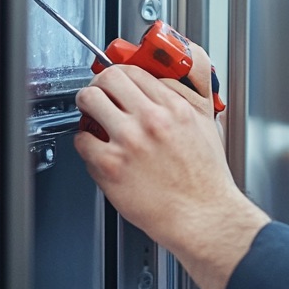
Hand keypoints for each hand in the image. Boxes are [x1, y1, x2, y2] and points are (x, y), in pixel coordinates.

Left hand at [73, 41, 268, 288]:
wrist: (203, 215)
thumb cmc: (206, 181)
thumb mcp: (206, 127)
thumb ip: (183, 103)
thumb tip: (163, 88)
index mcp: (175, 108)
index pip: (135, 72)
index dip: (120, 74)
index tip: (115, 82)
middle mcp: (151, 120)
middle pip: (108, 78)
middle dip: (99, 84)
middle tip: (98, 94)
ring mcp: (129, 141)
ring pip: (89, 101)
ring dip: (86, 107)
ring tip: (91, 117)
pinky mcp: (111, 166)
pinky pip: (82, 140)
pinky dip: (85, 142)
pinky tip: (95, 149)